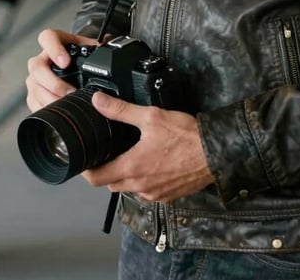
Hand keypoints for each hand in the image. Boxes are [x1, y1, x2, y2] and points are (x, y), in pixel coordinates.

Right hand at [25, 28, 97, 112]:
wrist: (75, 67)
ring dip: (50, 97)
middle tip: (70, 91)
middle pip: (37, 66)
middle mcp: (43, 58)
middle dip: (53, 81)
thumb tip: (109, 45)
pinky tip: (57, 110)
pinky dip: (45, 106)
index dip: (54, 49)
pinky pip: (33, 100)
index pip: (47, 37)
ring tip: (66, 104)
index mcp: (56, 42)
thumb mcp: (90, 49)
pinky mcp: (34, 92)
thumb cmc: (83, 57)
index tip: (65, 62)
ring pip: (34, 85)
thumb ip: (98, 47)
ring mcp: (36, 76)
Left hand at [82, 92, 213, 202]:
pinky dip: (143, 181)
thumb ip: (121, 110)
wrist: (215, 152)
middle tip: (105, 153)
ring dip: (125, 176)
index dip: (86, 170)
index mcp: (132, 168)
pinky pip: (147, 192)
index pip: (96, 178)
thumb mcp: (150, 116)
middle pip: (111, 185)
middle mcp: (140, 186)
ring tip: (128, 156)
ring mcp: (155, 194)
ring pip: (129, 189)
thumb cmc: (185, 136)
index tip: (83, 159)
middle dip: (105, 171)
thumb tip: (97, 102)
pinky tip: (151, 164)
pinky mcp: (168, 196)